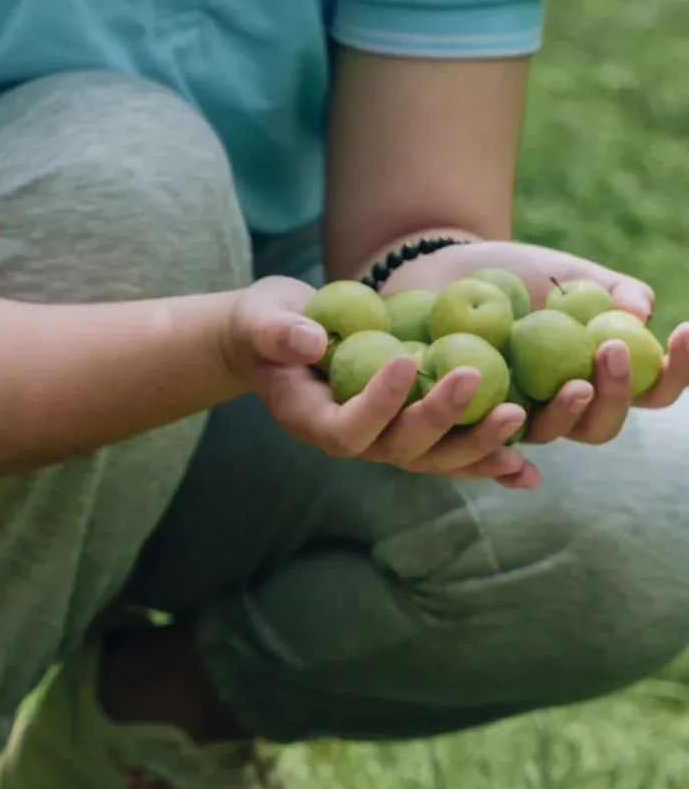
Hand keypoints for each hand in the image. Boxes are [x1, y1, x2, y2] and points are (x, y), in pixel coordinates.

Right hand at [223, 276, 537, 489]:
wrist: (285, 343)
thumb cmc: (266, 326)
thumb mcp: (260, 319)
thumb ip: (277, 332)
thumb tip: (310, 341)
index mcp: (315, 421)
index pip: (349, 429)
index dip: (378, 404)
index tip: (406, 360)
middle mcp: (357, 441)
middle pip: (403, 449)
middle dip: (441, 420)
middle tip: (476, 379)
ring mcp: (388, 442)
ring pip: (437, 459)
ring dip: (480, 445)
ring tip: (520, 419)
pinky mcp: (415, 432)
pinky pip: (455, 454)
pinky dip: (490, 462)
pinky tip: (528, 469)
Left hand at [384, 239, 688, 449]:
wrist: (437, 275)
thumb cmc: (512, 275)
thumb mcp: (564, 272)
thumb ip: (605, 290)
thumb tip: (642, 310)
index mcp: (594, 377)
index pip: (650, 390)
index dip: (676, 371)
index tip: (684, 331)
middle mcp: (557, 410)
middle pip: (601, 427)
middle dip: (616, 394)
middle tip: (613, 350)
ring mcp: (512, 422)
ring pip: (547, 435)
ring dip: (567, 414)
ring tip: (575, 382)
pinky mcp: (462, 427)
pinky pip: (481, 450)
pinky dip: (500, 452)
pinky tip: (516, 435)